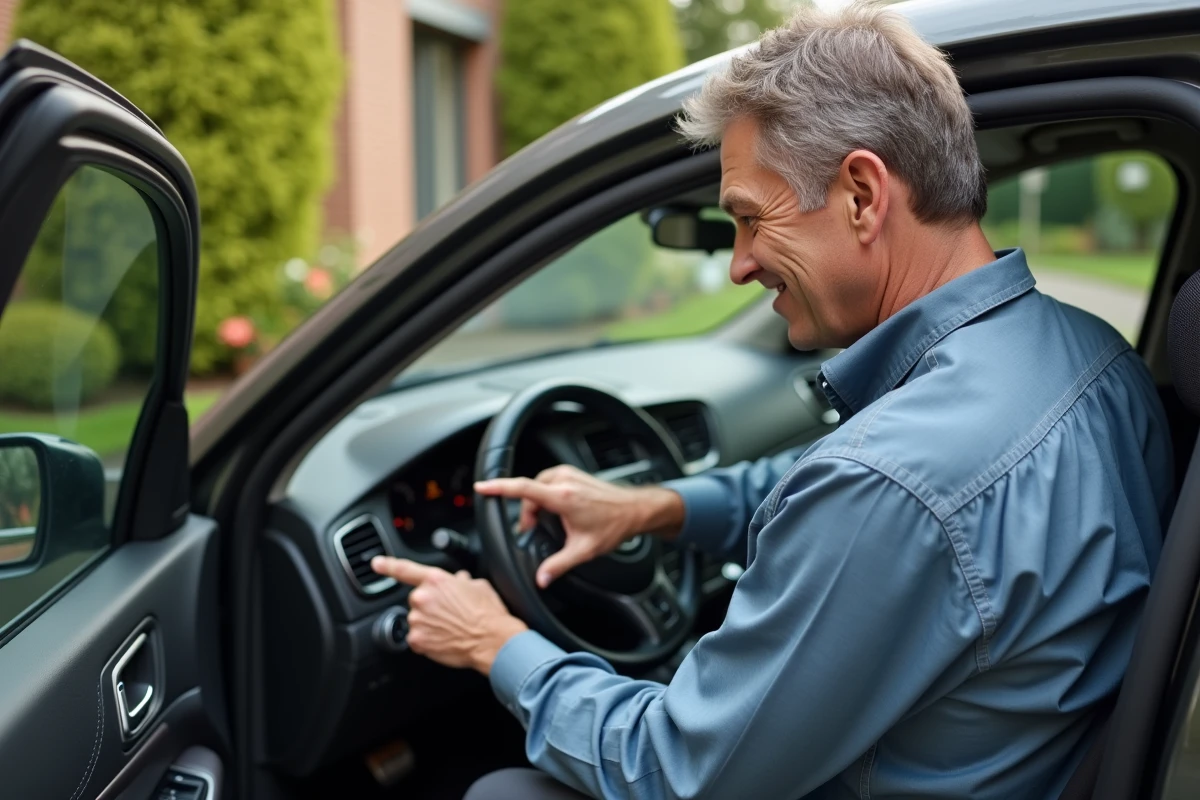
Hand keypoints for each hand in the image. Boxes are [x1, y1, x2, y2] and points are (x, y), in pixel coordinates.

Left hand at [370, 556, 527, 674]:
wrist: (492, 640)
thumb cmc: (489, 613)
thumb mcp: (478, 586)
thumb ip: (461, 581)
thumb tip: (459, 580)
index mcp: (436, 580)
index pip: (405, 570)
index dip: (388, 565)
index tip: (376, 564)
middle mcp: (423, 598)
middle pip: (417, 599)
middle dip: (430, 605)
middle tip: (450, 614)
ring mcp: (418, 620)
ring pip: (417, 620)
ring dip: (429, 623)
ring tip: (451, 628)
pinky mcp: (417, 640)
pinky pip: (417, 639)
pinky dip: (428, 640)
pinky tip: (445, 639)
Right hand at [474, 464, 683, 587]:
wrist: (635, 510)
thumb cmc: (614, 526)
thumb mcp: (584, 550)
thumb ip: (559, 565)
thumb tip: (542, 579)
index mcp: (563, 497)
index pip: (523, 489)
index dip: (499, 487)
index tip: (481, 487)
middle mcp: (564, 481)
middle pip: (528, 492)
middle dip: (527, 512)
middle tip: (534, 530)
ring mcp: (569, 474)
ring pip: (537, 486)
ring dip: (536, 503)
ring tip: (545, 521)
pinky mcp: (573, 474)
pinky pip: (548, 482)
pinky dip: (545, 495)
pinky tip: (554, 510)